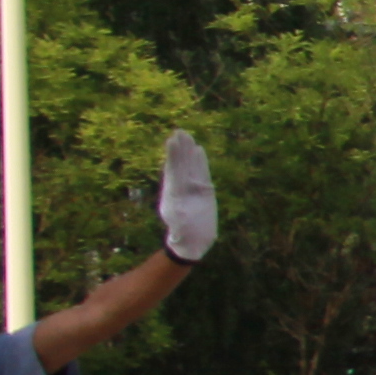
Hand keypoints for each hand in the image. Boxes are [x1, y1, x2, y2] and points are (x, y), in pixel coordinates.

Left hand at [154, 129, 215, 263]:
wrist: (192, 243)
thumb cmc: (186, 235)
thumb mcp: (181, 223)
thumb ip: (180, 209)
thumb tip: (178, 200)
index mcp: (174, 193)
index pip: (173, 170)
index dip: (173, 156)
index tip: (172, 141)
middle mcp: (181, 188)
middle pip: (181, 164)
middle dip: (180, 149)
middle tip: (179, 131)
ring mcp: (192, 188)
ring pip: (190, 166)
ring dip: (188, 151)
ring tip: (187, 135)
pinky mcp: (203, 191)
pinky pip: (201, 172)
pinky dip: (200, 161)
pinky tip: (199, 150)